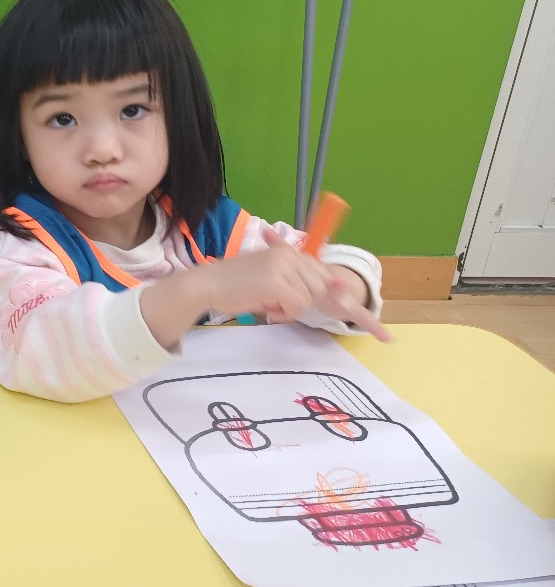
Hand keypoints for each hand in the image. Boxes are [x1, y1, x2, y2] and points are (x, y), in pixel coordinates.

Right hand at [203, 228, 390, 341]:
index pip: (328, 278)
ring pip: (310, 299)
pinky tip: (264, 306)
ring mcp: (284, 265)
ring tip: (267, 304)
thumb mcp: (272, 285)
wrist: (206, 286)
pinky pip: (296, 305)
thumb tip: (339, 289)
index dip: (354, 307)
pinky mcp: (276, 279)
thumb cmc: (236, 289)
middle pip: (324, 290)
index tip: (382, 332)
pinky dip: (282, 312)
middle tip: (334, 325)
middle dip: (337, 311)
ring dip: (290, 310)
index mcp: (291, 254)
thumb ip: (301, 287)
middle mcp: (291, 255)